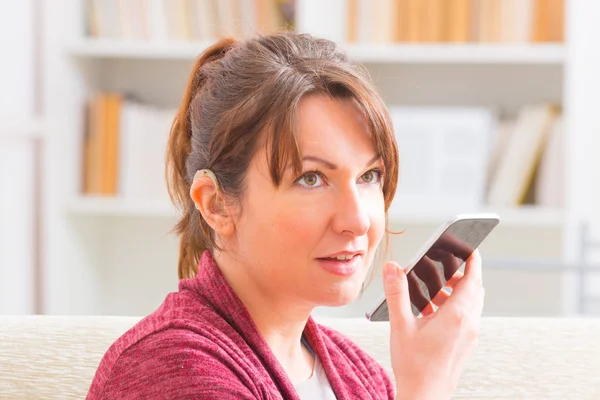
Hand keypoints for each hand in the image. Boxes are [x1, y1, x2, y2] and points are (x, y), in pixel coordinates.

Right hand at [385, 250, 483, 399]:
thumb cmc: (414, 366)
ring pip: (471, 305)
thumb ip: (396, 293)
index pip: (473, 279)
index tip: (470, 247)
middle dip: (462, 276)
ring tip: (434, 292)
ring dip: (457, 293)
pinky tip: (432, 314)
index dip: (473, 260)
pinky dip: (455, 308)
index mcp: (456, 315)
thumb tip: (393, 268)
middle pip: (474, 290)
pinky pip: (466, 318)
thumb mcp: (400, 325)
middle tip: (445, 268)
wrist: (425, 397)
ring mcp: (469, 336)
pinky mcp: (466, 345)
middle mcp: (468, 324)